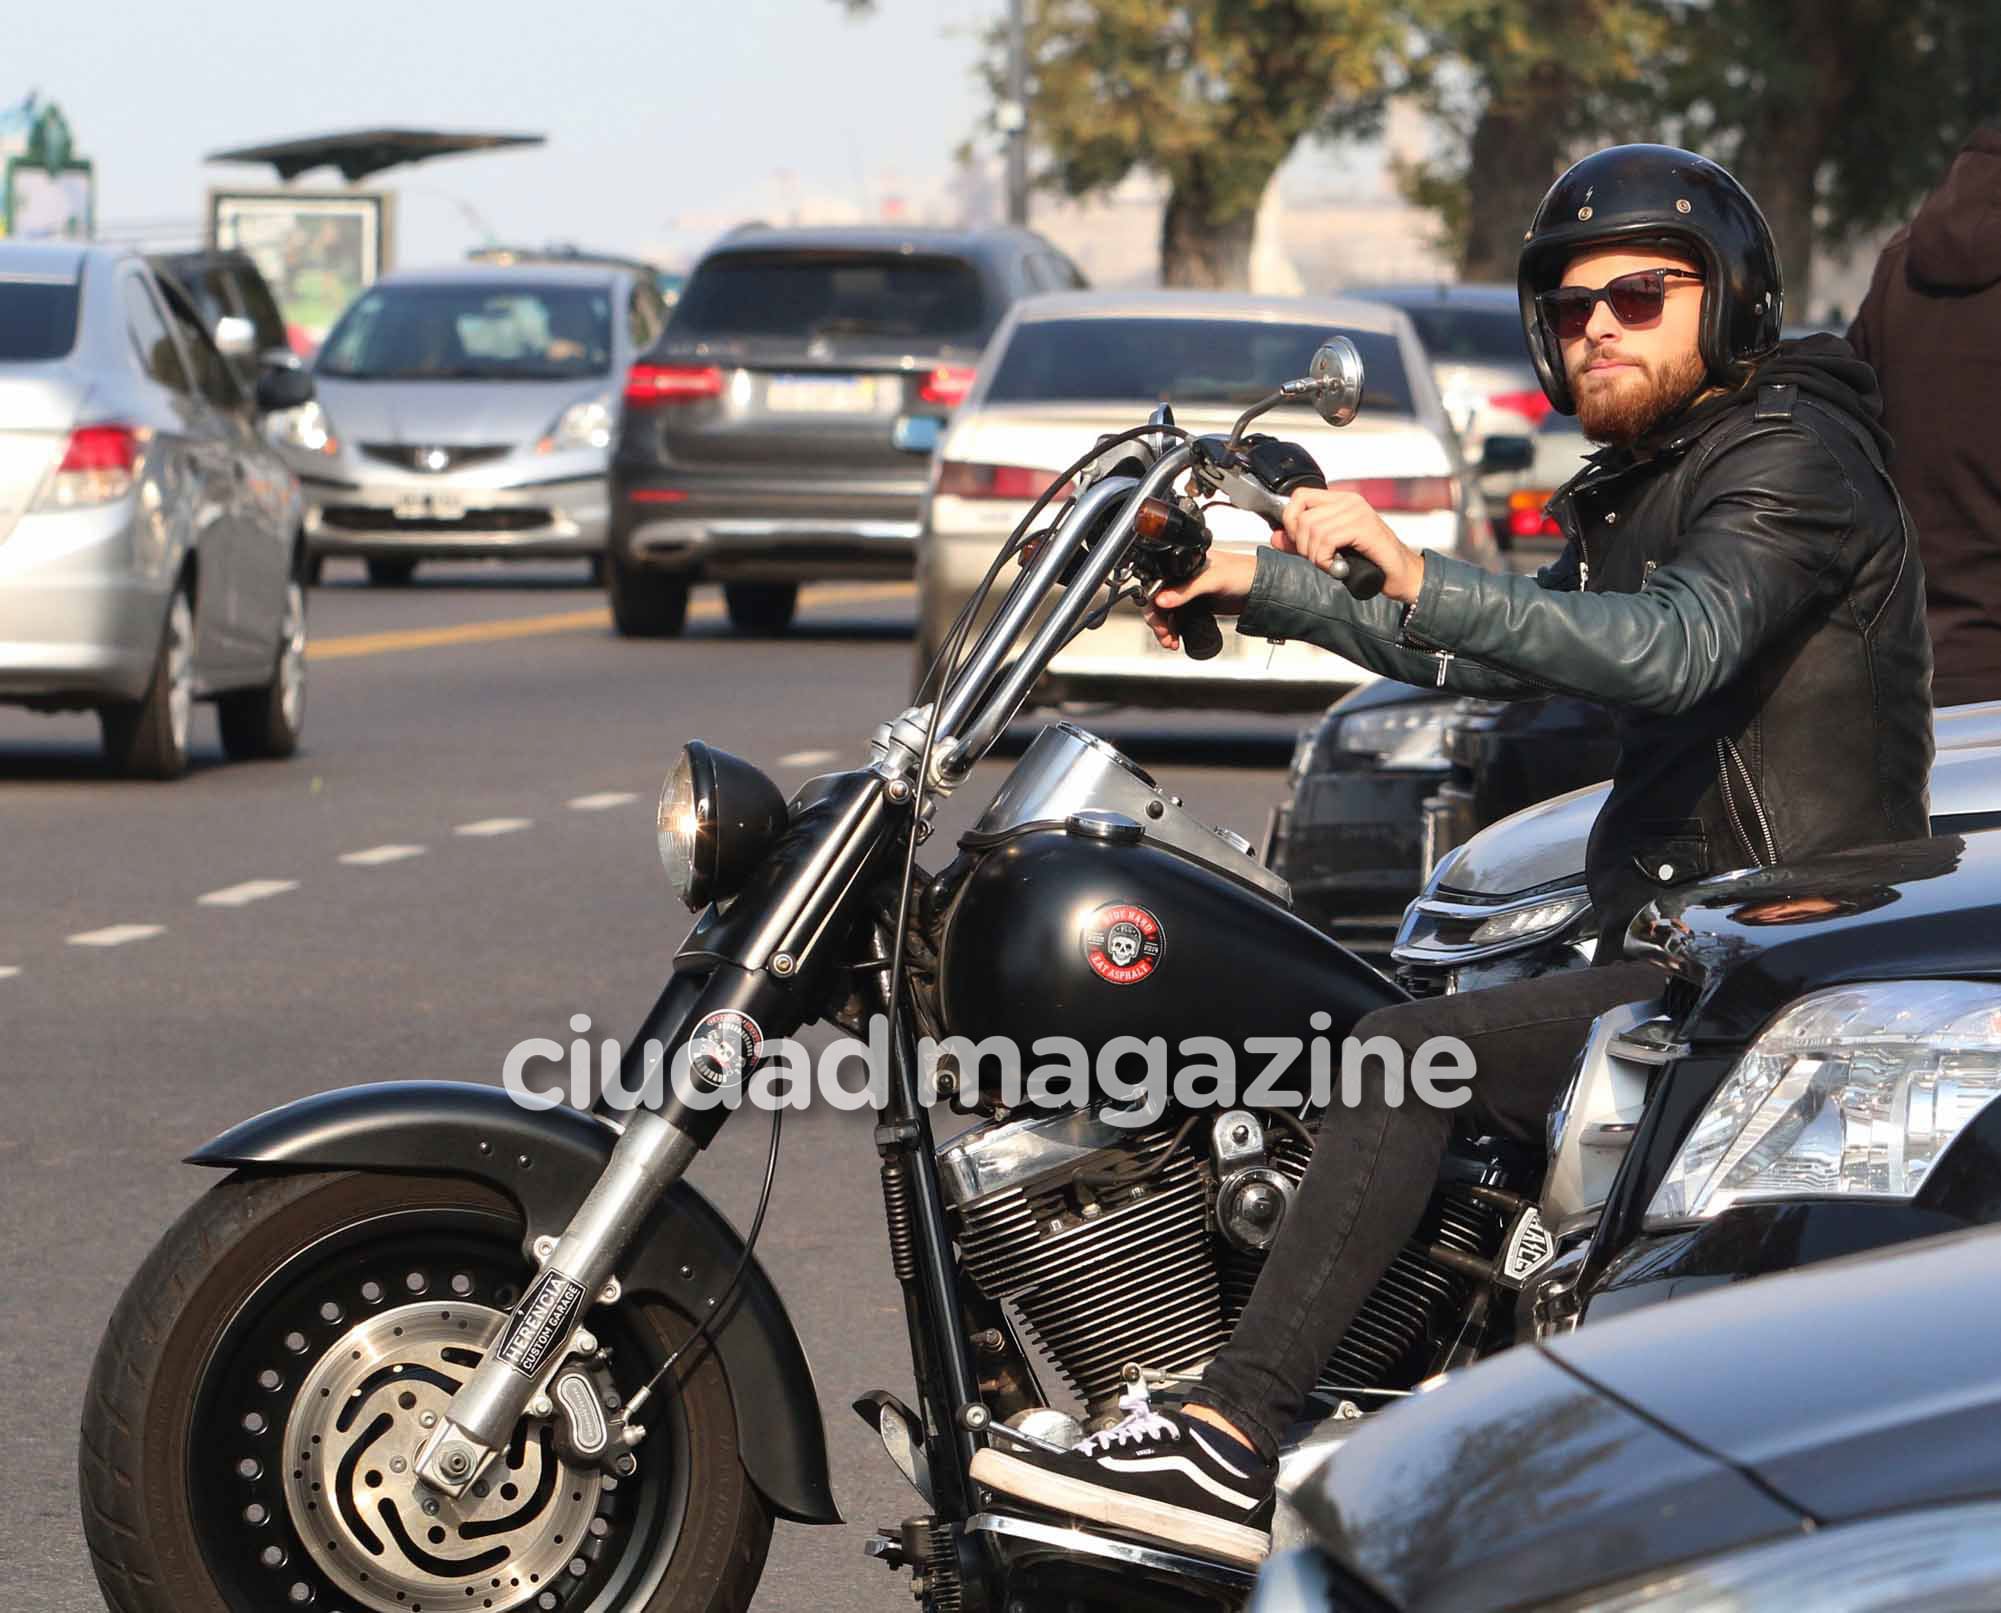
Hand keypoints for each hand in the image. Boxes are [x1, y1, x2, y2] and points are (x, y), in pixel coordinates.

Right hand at [1143, 550, 1257, 650]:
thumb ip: (1187, 590)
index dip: (1153, 603)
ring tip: (1171, 641)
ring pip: (1167, 612)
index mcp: (1184, 565)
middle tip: (1165, 635)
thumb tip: (1161, 600)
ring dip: (1166, 628)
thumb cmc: (1245, 573)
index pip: (1157, 583)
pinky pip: (1179, 619)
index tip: (1158, 621)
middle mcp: (1184, 578)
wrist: (1264, 589)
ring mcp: (1191, 593)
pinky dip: (1175, 630)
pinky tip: (1177, 639)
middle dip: (1158, 621)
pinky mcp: (1198, 605)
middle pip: (1159, 601)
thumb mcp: (1213, 580)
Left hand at [1276, 487, 1424, 603]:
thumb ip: (1301, 543)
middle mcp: (1349, 501)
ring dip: (1314, 554)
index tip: (1297, 542)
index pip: (1299, 496)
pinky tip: (1336, 567)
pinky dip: (1324, 558)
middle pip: (1302, 515)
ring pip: (1313, 529)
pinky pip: (1328, 539)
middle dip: (1301, 544)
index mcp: (1341, 501)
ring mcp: (1358, 512)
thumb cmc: (1369, 563)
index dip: (1290, 520)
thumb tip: (1275, 537)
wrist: (1402, 576)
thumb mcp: (1329, 551)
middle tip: (1317, 559)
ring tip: (1329, 564)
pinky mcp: (1364, 527)